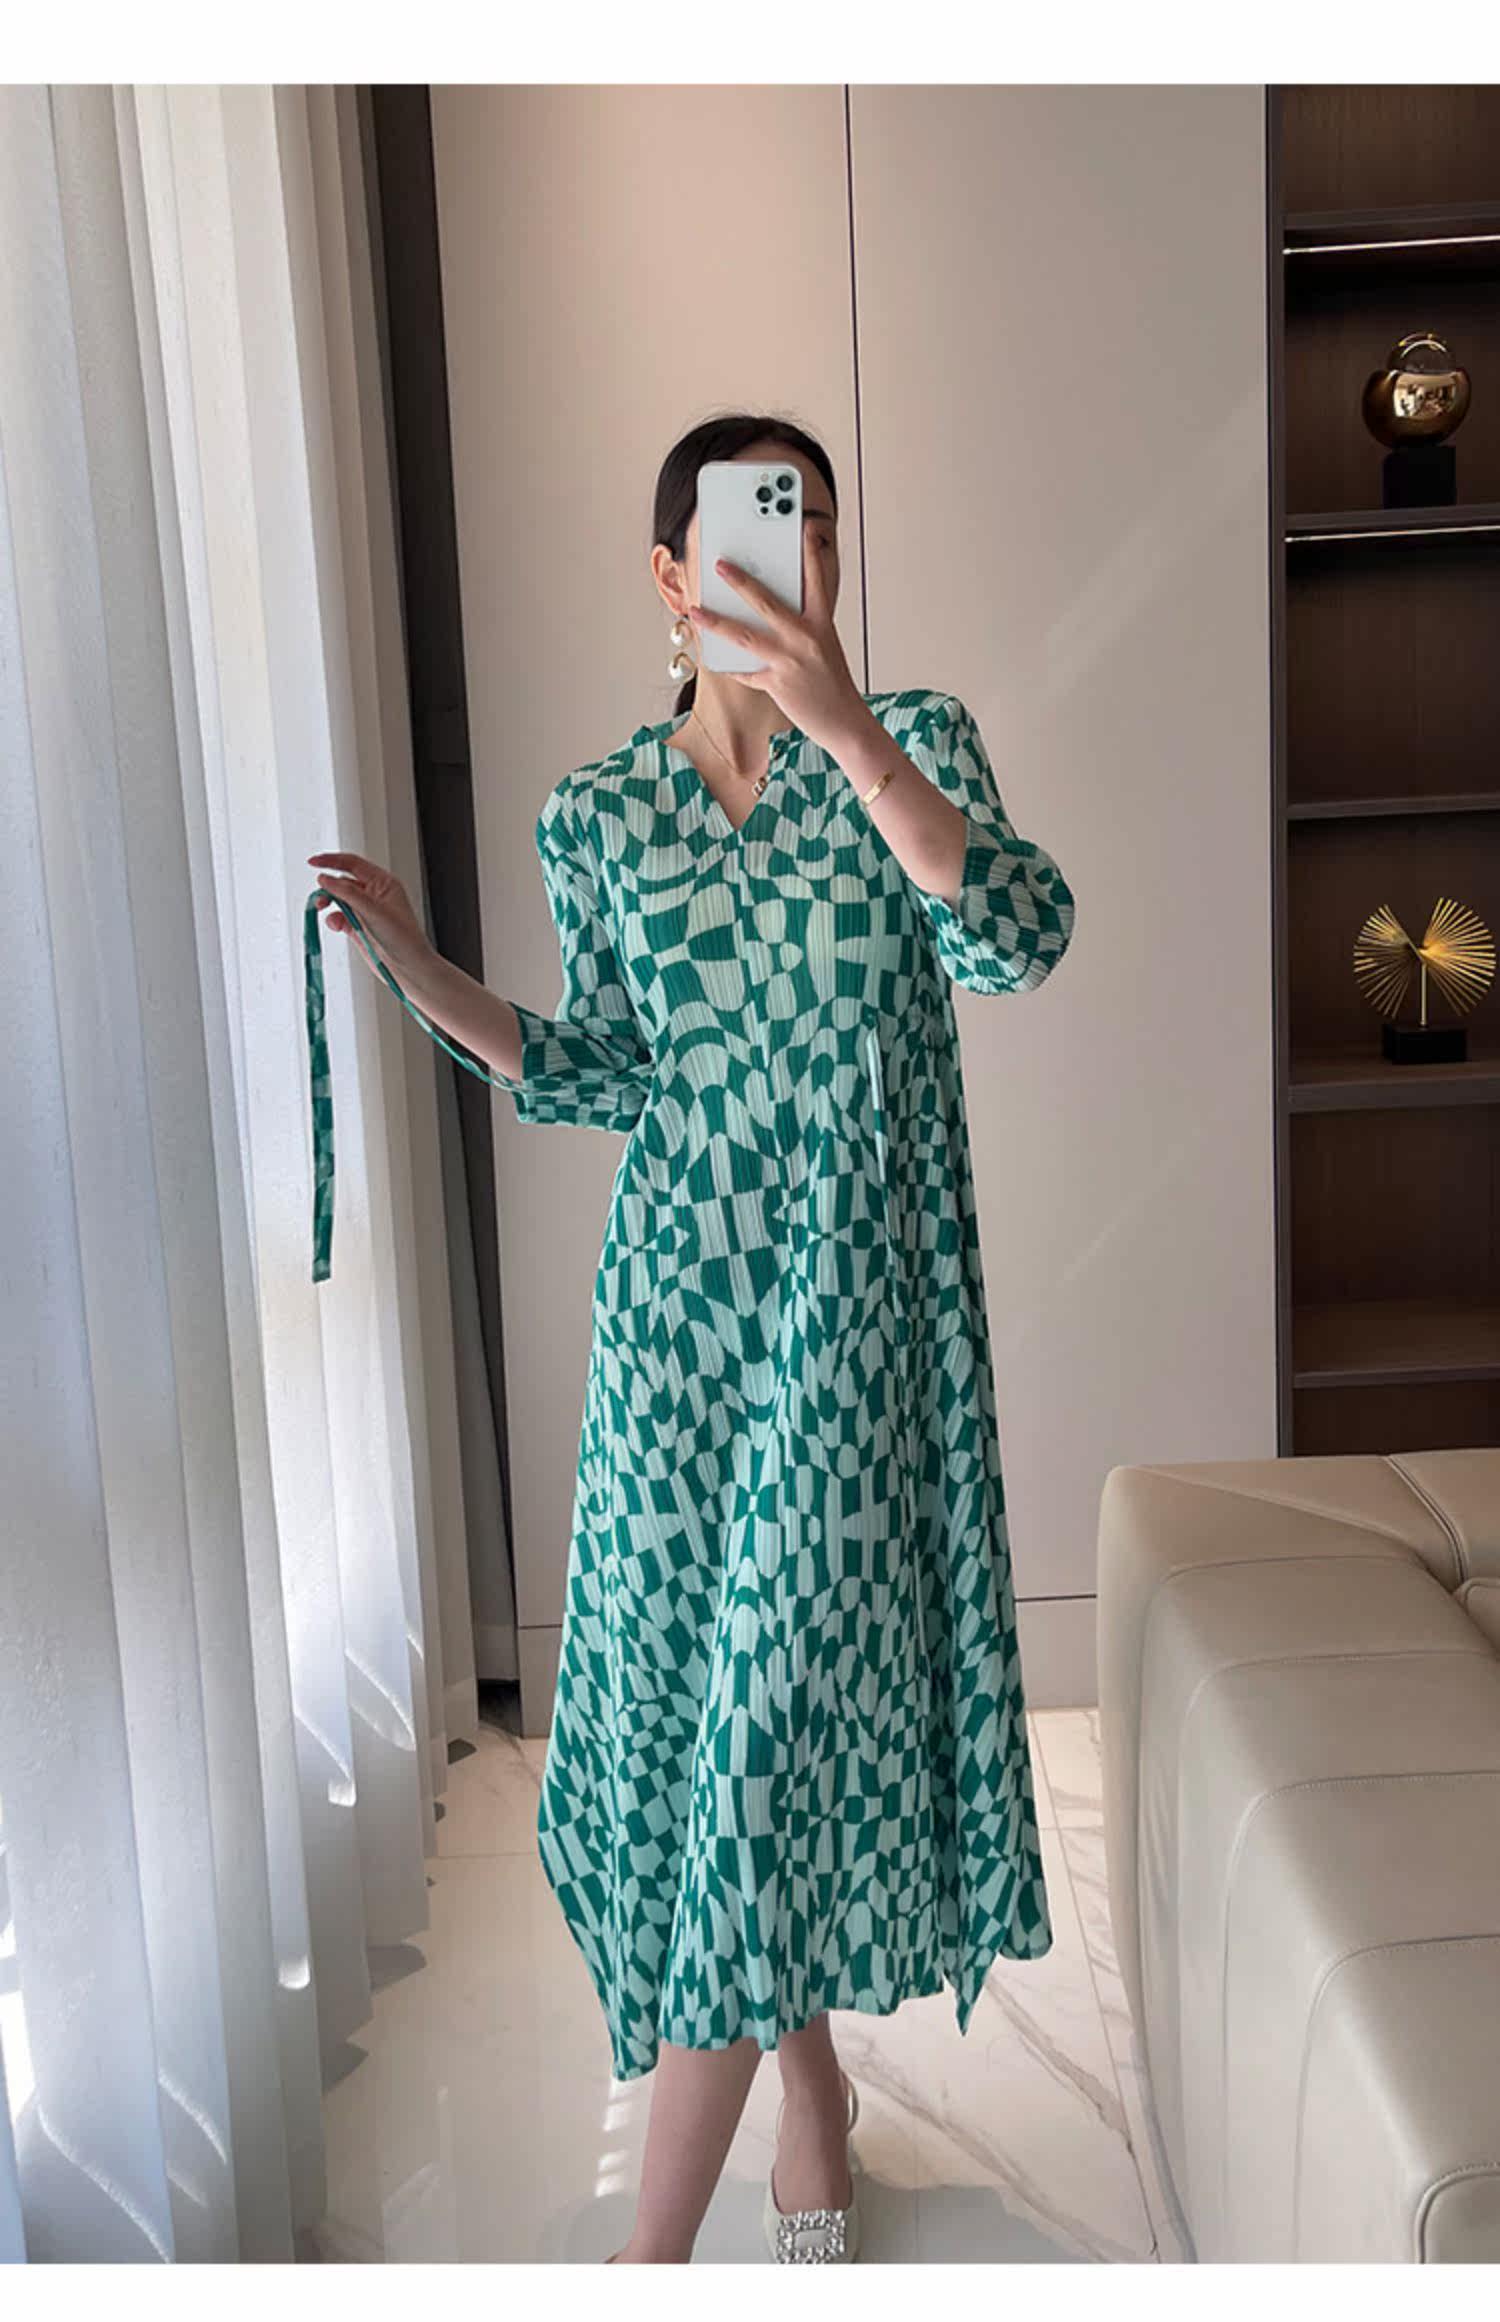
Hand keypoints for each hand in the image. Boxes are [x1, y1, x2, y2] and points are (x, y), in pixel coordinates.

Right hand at [306, 851, 432, 978]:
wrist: (408, 968)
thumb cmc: (403, 938)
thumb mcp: (373, 910)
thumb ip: (347, 893)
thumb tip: (325, 878)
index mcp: (383, 883)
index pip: (353, 864)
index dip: (332, 861)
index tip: (313, 862)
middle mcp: (374, 895)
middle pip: (343, 882)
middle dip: (329, 887)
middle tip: (320, 897)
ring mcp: (365, 911)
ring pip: (339, 900)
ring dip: (329, 903)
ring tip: (322, 908)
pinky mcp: (358, 927)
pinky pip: (339, 918)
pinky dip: (333, 920)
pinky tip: (336, 926)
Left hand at [688, 526, 867, 757]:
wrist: (844, 721)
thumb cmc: (832, 682)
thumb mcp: (824, 645)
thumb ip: (801, 626)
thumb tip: (765, 611)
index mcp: (822, 623)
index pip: (816, 580)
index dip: (810, 553)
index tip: (804, 528)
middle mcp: (805, 638)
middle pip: (766, 602)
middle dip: (740, 581)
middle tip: (720, 564)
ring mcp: (789, 661)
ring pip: (744, 636)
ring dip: (716, 621)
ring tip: (695, 610)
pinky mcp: (776, 684)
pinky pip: (745, 671)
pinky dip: (729, 665)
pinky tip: (713, 657)